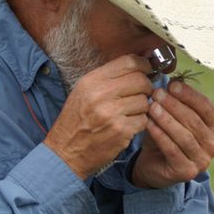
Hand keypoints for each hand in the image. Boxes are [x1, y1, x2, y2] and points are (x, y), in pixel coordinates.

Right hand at [44, 55, 151, 178]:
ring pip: (145, 101)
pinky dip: (139, 123)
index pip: (128, 62)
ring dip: (142, 107)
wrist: (66, 151)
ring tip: (130, 112)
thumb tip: (138, 66)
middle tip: (141, 93)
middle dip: (146, 87)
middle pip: (141, 80)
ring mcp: (112, 113)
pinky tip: (128, 125)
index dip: (143, 65)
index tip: (147, 70)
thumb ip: (108, 77)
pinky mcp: (121, 131)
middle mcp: (101, 94)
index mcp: (92, 80)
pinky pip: (143, 120)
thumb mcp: (83, 91)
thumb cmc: (76, 120)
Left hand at [131, 81, 213, 188]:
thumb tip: (171, 80)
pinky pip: (173, 150)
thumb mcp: (172, 115)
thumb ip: (175, 100)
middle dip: (174, 105)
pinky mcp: (187, 172)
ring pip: (184, 135)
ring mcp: (202, 161)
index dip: (189, 94)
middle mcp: (212, 144)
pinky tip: (149, 124)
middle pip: (194, 120)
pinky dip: (160, 135)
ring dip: (166, 119)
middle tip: (157, 93)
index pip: (206, 107)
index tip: (172, 84)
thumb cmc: (165, 135)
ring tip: (152, 107)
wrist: (153, 165)